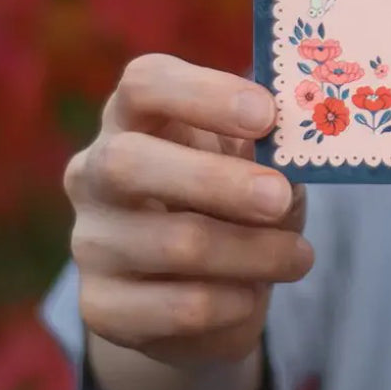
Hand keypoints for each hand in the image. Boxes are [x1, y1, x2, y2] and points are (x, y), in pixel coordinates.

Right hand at [65, 54, 313, 367]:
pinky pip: (175, 307)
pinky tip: (254, 294)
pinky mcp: (101, 307)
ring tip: (299, 256)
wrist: (202, 294)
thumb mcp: (255, 163)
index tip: (267, 115)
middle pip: (131, 161)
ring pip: (173, 243)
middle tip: (280, 197)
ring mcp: (91, 241)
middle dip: (217, 180)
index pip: (145, 82)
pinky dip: (230, 301)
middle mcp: (97, 172)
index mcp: (136, 116)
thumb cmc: (235, 200)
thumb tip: (299, 140)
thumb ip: (269, 147)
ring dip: (253, 251)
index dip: (204, 94)